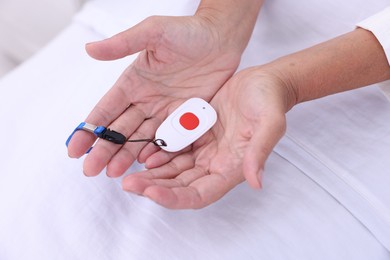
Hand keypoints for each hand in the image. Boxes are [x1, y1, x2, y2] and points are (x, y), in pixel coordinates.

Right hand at [67, 15, 244, 176]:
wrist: (220, 38)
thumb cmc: (187, 30)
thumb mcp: (153, 32)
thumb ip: (123, 44)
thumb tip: (89, 49)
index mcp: (133, 82)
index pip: (106, 110)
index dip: (89, 129)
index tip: (74, 148)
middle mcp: (145, 100)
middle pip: (120, 129)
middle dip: (104, 150)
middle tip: (90, 170)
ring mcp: (165, 111)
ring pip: (142, 138)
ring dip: (126, 155)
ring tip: (114, 173)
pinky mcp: (185, 117)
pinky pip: (169, 138)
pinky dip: (157, 152)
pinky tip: (146, 165)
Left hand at [122, 66, 292, 208]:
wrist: (263, 83)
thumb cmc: (269, 101)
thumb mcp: (269, 123)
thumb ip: (260, 151)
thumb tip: (256, 182)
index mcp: (231, 168)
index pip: (199, 194)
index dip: (175, 198)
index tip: (151, 193)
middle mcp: (214, 164)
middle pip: (180, 186)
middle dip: (154, 187)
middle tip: (128, 183)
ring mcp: (203, 150)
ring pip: (172, 169)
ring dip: (151, 174)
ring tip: (126, 171)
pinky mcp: (196, 135)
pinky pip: (172, 148)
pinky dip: (156, 152)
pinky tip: (140, 151)